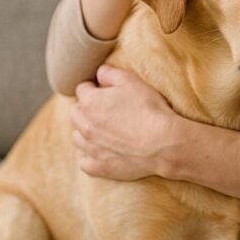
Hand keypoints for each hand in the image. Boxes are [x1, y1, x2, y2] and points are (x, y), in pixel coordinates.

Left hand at [71, 64, 180, 180]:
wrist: (163, 144)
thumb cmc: (149, 109)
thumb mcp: (132, 81)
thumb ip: (111, 74)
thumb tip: (99, 73)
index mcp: (90, 102)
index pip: (82, 89)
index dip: (94, 87)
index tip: (105, 90)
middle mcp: (85, 125)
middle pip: (76, 113)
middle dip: (87, 109)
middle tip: (106, 110)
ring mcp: (90, 148)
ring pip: (77, 137)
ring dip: (86, 132)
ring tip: (104, 131)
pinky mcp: (98, 167)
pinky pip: (84, 162)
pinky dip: (90, 156)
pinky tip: (103, 151)